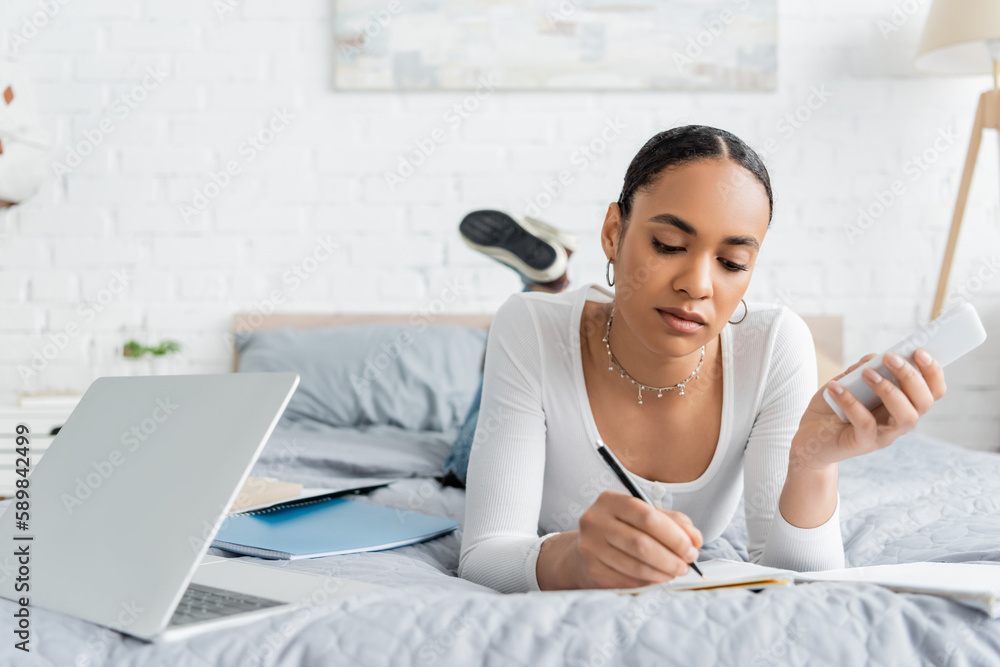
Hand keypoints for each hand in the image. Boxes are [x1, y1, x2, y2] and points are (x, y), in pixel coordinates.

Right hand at [568, 490, 703, 588]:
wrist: (585, 552)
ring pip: (636, 566)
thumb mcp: (644, 517)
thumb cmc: (621, 530)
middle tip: (686, 564)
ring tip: (674, 572)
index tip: (692, 548)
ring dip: (663, 573)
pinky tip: (656, 578)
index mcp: (611, 500)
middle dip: (671, 557)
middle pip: (642, 544)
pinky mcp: (591, 570)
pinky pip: (628, 581)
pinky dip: (648, 582)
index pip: (647, 517)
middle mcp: (596, 521)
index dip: (674, 536)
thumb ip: (672, 522)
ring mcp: (590, 547)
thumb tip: (695, 538)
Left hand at [791, 349, 946, 470]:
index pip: (932, 391)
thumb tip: (876, 357)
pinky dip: (852, 402)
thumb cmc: (832, 407)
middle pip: (924, 402)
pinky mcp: (863, 444)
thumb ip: (863, 369)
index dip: (932, 371)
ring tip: (867, 373)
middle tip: (890, 357)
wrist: (809, 438)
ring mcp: (884, 435)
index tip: (919, 350)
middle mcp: (899, 421)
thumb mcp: (846, 382)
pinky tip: (835, 387)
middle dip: (911, 376)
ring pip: (906, 417)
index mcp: (902, 404)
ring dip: (890, 390)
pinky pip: (866, 424)